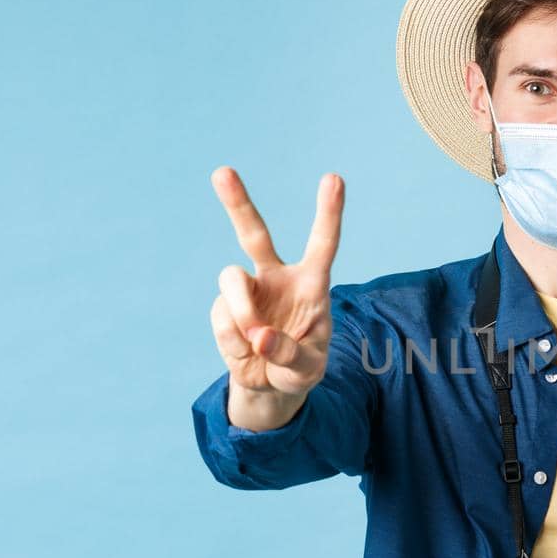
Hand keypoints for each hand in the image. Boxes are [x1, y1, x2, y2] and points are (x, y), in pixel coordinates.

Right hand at [208, 167, 344, 398]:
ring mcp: (247, 291)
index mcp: (310, 283)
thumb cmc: (299, 368)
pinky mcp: (222, 309)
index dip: (329, 213)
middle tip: (222, 172)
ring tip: (254, 343)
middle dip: (238, 204)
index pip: (322, 244)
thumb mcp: (308, 370)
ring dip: (241, 312)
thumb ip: (290, 355)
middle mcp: (276, 278)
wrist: (269, 385)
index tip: (334, 178)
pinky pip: (222, 318)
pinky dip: (233, 343)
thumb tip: (259, 336)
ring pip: (230, 277)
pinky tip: (246, 353)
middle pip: (254, 235)